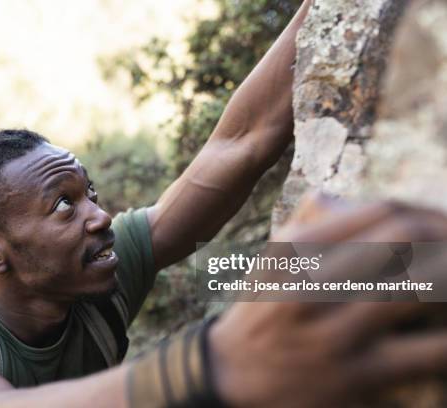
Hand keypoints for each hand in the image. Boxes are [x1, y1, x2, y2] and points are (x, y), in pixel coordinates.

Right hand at [208, 196, 446, 406]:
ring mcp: (332, 331)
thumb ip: (307, 225)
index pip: (381, 211)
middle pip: (405, 236)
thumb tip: (349, 198)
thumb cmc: (262, 312)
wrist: (231, 378)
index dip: (427, 214)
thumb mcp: (270, 261)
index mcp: (293, 249)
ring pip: (422, 287)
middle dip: (446, 239)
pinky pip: (430, 352)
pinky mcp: (355, 376)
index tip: (442, 228)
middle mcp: (309, 283)